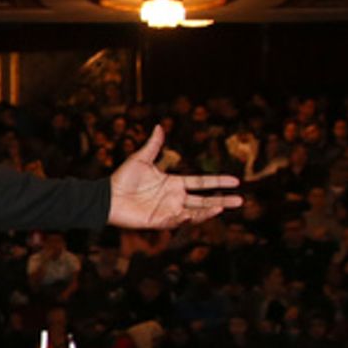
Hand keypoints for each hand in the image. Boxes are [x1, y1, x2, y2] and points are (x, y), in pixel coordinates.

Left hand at [108, 126, 242, 228]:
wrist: (106, 196)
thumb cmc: (121, 178)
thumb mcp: (140, 159)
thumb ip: (153, 145)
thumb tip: (159, 126)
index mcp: (174, 183)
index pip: (202, 183)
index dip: (218, 182)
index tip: (236, 181)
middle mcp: (174, 198)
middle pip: (204, 200)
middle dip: (222, 201)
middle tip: (241, 201)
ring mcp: (168, 210)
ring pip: (194, 213)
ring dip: (208, 211)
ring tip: (223, 208)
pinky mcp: (158, 221)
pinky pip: (175, 221)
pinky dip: (184, 219)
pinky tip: (191, 214)